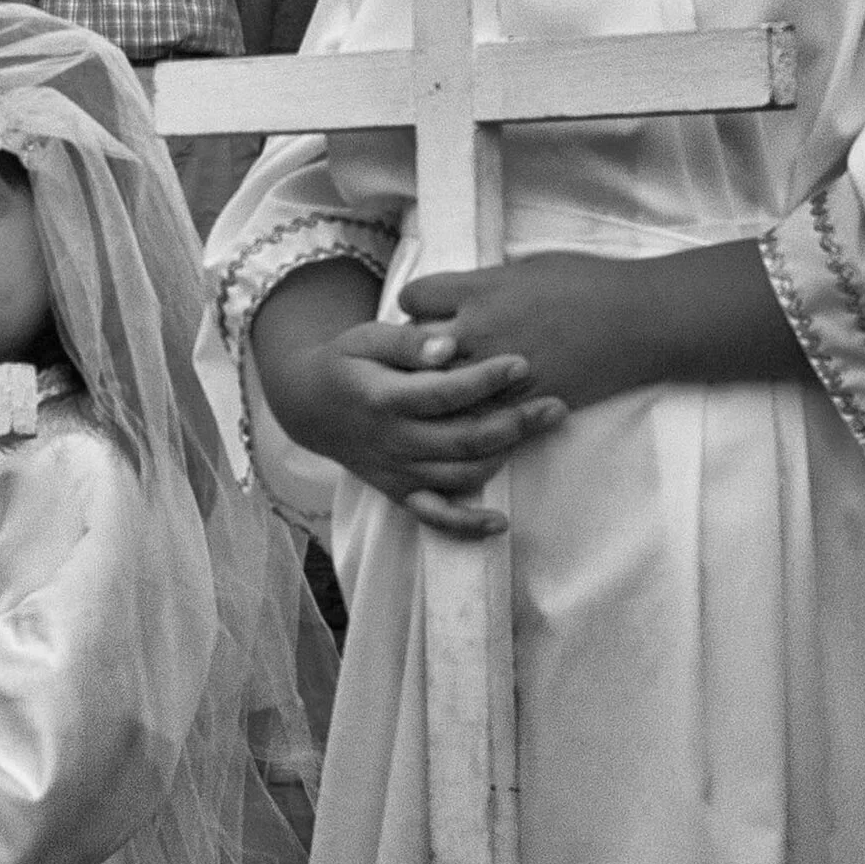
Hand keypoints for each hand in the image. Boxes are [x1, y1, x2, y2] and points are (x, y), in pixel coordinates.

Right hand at [268, 319, 566, 539]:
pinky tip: (500, 523)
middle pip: (462, 439)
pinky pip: (434, 517)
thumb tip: (448, 347)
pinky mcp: (399, 491)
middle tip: (555, 403)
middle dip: (515, 422)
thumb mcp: (365, 338)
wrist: (309, 405)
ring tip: (544, 427)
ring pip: (459, 474)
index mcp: (382, 399)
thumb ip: (407, 341)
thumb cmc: (347, 362)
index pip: (441, 394)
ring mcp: (396, 471)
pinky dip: (465, 525)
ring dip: (506, 457)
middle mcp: (391, 441)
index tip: (522, 362)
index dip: (484, 380)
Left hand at [399, 252, 653, 411]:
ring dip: (438, 390)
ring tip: (445, 389)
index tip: (427, 313)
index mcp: (481, 290)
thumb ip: (488, 283)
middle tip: (426, 356)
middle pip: (414, 348)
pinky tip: (476, 415)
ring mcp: (498, 372)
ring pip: (439, 391)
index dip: (416, 306)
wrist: (639, 320)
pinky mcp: (522, 404)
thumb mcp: (530, 267)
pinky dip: (471, 419)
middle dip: (415, 353)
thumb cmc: (590, 283)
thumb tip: (463, 295)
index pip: (414, 298)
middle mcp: (480, 330)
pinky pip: (478, 420)